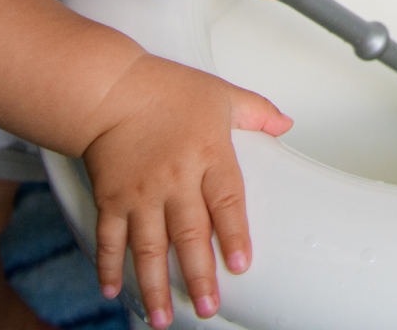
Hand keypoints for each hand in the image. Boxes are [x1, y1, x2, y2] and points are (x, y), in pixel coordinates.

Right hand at [83, 54, 292, 325]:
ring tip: (161, 317)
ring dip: (155, 285)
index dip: (233, 235)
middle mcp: (174, 179)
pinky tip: (113, 290)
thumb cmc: (165, 90)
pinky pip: (110, 238)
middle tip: (207, 306)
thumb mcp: (220, 94)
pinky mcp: (111, 199)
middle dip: (198, 275)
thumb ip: (256, 112)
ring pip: (148, 247)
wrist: (109, 89)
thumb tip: (287, 124)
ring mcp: (140, 193)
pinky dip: (109, 266)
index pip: (226, 201)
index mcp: (207, 154)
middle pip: (189, 234)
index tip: (239, 265)